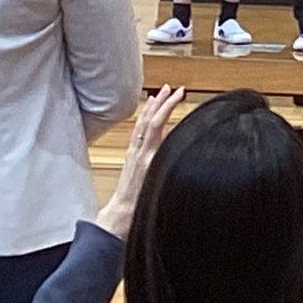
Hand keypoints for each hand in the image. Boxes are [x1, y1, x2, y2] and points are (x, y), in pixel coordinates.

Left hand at [95, 87, 183, 237]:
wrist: (122, 215)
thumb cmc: (141, 205)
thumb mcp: (159, 184)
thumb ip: (168, 163)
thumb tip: (180, 144)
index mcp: (148, 155)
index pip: (158, 123)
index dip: (168, 106)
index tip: (180, 92)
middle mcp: (139, 150)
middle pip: (149, 119)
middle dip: (161, 101)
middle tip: (172, 87)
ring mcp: (133, 153)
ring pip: (142, 123)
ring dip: (151, 107)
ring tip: (159, 94)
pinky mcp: (131, 157)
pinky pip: (138, 131)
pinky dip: (144, 119)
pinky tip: (147, 117)